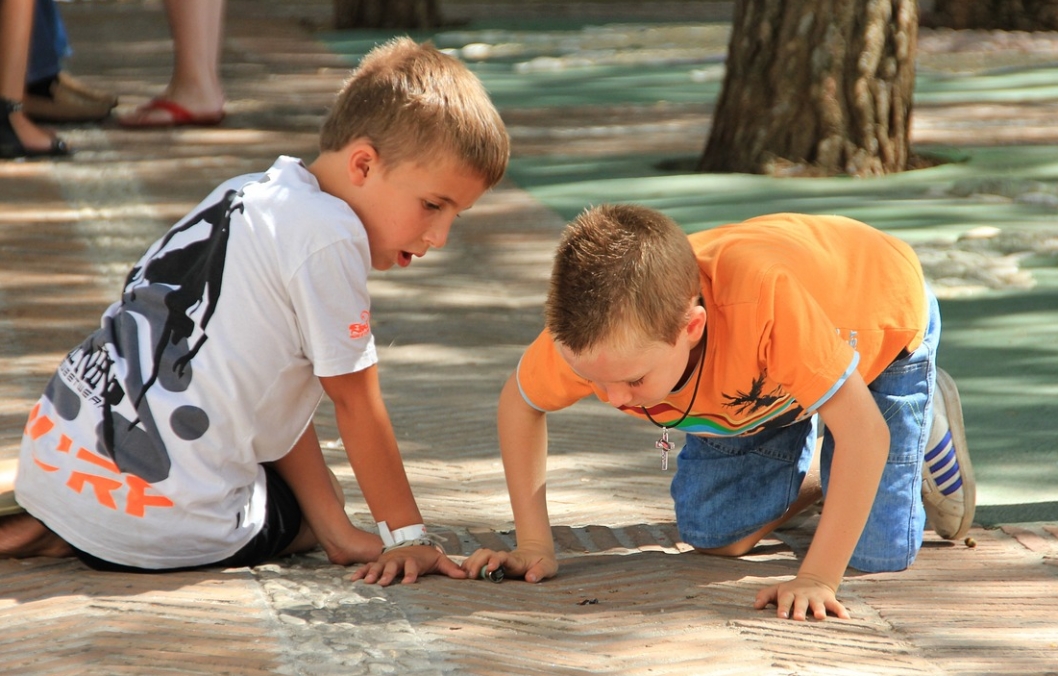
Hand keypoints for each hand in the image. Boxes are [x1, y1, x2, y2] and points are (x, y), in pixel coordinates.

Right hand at [349, 545, 466, 585]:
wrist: (412, 544)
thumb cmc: (426, 556)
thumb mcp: (438, 560)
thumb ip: (450, 568)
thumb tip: (466, 575)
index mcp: (413, 560)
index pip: (412, 567)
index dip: (410, 574)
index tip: (408, 583)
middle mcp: (398, 560)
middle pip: (392, 566)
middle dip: (387, 574)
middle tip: (383, 583)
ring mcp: (387, 561)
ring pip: (378, 566)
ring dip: (372, 573)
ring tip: (367, 582)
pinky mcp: (379, 563)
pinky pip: (368, 567)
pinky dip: (361, 572)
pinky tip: (353, 580)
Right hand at [461, 546, 557, 583]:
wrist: (537, 552)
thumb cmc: (543, 562)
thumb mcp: (548, 567)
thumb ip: (540, 572)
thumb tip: (530, 578)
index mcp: (516, 560)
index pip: (503, 557)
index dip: (496, 560)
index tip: (491, 568)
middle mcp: (503, 558)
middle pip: (486, 554)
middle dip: (477, 562)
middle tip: (471, 575)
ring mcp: (496, 560)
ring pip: (479, 555)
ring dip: (471, 563)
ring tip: (464, 575)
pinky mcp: (492, 564)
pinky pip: (477, 561)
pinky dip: (468, 565)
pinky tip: (460, 573)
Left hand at [753, 573, 849, 620]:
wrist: (813, 579)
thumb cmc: (791, 591)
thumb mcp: (777, 590)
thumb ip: (765, 596)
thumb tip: (755, 606)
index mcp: (789, 593)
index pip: (785, 600)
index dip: (783, 608)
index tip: (781, 617)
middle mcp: (803, 595)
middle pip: (801, 603)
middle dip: (799, 610)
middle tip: (798, 619)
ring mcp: (817, 598)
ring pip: (818, 604)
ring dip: (819, 610)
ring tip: (820, 617)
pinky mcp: (829, 600)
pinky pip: (836, 606)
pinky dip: (841, 611)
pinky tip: (846, 619)